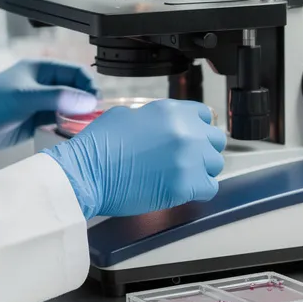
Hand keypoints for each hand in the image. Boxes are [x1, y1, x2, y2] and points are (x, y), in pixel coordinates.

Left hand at [0, 60, 98, 162]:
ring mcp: (38, 104)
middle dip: (85, 103)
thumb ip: (56, 97)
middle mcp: (42, 85)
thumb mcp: (23, 98)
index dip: (88, 85)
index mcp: (39, 70)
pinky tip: (70, 137)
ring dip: (77, 118)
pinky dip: (67, 129)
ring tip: (83, 130)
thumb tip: (88, 100)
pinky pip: (58, 124)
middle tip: (93, 120)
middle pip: (74, 91)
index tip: (95, 103)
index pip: (75, 72)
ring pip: (68, 108)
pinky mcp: (34, 123)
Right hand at [40, 100, 225, 218]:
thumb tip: (163, 127)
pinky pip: (209, 188)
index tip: (191, 139)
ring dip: (202, 171)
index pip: (205, 116)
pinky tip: (183, 190)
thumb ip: (155, 118)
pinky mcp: (186, 185)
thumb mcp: (128, 115)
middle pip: (215, 140)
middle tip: (186, 160)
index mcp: (172, 111)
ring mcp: (189, 158)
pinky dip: (199, 190)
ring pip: (215, 165)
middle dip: (203, 150)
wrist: (87, 173)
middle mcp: (186, 131)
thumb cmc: (99, 146)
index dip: (197, 128)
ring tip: (182, 176)